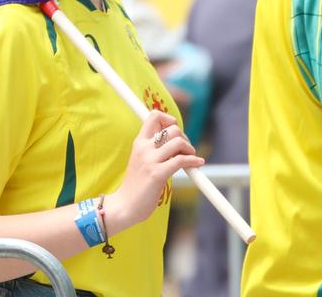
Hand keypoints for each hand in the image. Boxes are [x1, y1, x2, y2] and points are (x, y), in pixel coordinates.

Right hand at [104, 110, 203, 233]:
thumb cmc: (135, 185)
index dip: (168, 119)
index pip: (154, 116)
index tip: (174, 130)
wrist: (124, 205)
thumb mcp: (141, 161)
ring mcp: (150, 160)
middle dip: (184, 138)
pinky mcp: (157, 174)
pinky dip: (193, 161)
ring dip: (190, 149)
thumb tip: (175, 141)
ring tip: (191, 157)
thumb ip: (153, 150)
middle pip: (172, 129)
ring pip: (178, 142)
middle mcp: (144, 148)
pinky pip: (181, 160)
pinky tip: (197, 164)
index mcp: (139, 142)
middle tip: (185, 150)